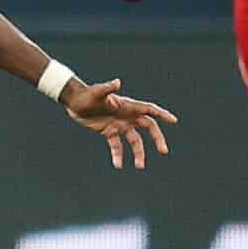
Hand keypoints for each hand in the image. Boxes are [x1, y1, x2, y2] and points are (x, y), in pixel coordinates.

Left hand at [61, 78, 178, 170]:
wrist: (74, 102)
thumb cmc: (87, 95)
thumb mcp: (97, 92)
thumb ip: (107, 88)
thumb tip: (117, 82)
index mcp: (128, 106)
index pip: (149, 110)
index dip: (162, 114)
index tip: (173, 121)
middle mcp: (127, 116)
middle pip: (148, 127)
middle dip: (157, 138)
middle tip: (164, 151)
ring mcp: (119, 125)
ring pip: (134, 141)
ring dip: (138, 153)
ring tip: (139, 166)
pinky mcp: (109, 132)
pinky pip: (117, 146)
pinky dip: (118, 155)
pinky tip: (118, 166)